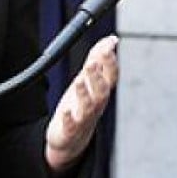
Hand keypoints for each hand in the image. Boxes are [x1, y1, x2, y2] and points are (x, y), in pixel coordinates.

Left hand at [44, 35, 118, 172]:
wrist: (71, 137)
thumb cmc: (81, 105)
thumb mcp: (89, 79)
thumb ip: (98, 58)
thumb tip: (111, 40)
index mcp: (101, 90)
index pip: (111, 76)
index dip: (111, 62)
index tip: (109, 48)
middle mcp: (95, 104)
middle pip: (102, 91)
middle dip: (97, 77)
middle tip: (91, 63)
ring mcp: (83, 117)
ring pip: (88, 107)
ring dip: (84, 93)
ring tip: (78, 80)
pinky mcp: (70, 130)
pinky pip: (71, 126)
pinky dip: (69, 118)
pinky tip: (65, 111)